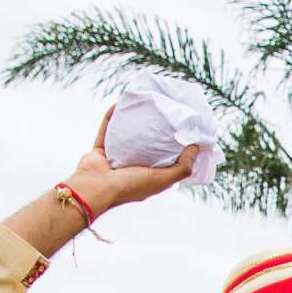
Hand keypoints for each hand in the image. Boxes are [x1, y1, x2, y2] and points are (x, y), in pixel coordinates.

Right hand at [67, 106, 201, 217]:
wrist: (95, 188)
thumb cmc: (129, 187)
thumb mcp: (161, 179)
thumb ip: (181, 167)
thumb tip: (196, 148)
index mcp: (149, 178)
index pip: (167, 162)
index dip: (177, 150)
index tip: (185, 133)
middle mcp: (133, 169)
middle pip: (147, 147)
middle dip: (155, 132)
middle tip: (165, 114)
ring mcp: (116, 159)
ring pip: (126, 136)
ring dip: (131, 122)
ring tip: (140, 107)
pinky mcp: (101, 151)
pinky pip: (106, 130)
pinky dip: (110, 118)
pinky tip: (117, 104)